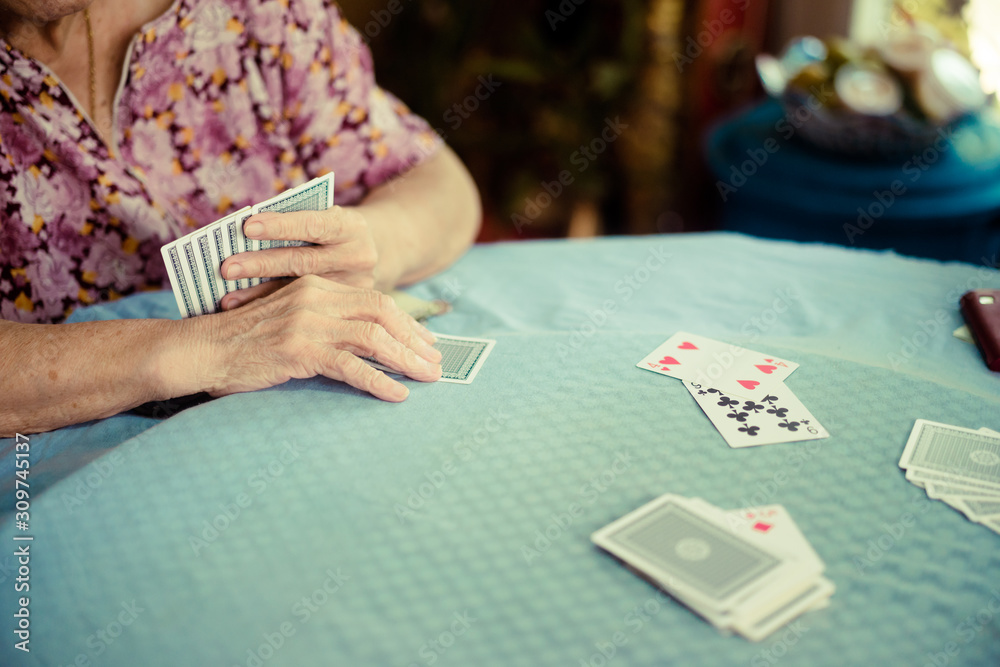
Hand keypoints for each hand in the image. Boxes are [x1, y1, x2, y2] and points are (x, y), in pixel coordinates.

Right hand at [189, 275, 441, 401]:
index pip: (375, 300)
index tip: (426, 343)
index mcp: (316, 286)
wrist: (201, 349)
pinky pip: (350, 367)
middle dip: (414, 340)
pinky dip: (378, 382)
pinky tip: (397, 395)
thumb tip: (363, 343)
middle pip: (382, 314)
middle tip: (435, 362)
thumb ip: (323, 321)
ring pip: (373, 339)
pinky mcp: (299, 350)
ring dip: (406, 361)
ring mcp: (308, 323)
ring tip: (427, 379)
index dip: (406, 323)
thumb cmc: (245, 341)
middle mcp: (315, 298)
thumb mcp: (289, 319)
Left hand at [220, 206, 386, 297]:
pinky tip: (247, 315)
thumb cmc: (332, 231)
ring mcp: (355, 287)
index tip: (248, 227)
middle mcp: (358, 256)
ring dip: (261, 294)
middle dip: (263, 264)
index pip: (315, 224)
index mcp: (350, 226)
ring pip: (303, 292)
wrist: (376, 252)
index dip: (282, 225)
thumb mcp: (326, 219)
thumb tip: (244, 232)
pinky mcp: (350, 312)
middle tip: (228, 268)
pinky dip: (274, 311)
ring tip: (227, 298)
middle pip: (306, 261)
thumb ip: (296, 223)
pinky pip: (308, 313)